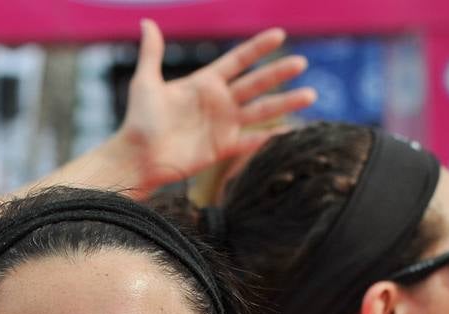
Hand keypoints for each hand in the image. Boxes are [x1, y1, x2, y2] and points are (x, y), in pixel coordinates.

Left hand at [113, 20, 315, 190]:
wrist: (138, 157)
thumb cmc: (139, 120)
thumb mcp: (146, 82)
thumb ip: (152, 53)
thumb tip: (147, 21)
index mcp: (204, 82)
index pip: (237, 61)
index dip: (257, 48)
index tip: (279, 35)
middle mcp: (218, 102)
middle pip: (256, 84)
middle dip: (278, 73)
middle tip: (302, 63)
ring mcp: (223, 125)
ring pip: (261, 111)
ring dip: (285, 103)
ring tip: (310, 95)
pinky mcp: (223, 148)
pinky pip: (251, 141)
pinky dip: (270, 138)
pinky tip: (291, 130)